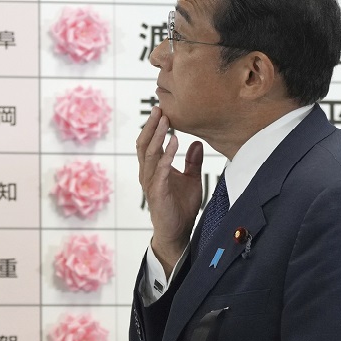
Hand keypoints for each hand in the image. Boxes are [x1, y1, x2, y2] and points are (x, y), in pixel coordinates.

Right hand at [136, 106, 203, 274]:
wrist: (177, 232)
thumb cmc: (180, 207)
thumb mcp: (191, 179)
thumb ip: (192, 162)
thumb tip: (196, 143)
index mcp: (153, 169)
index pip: (149, 143)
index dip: (154, 127)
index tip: (161, 109)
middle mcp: (148, 173)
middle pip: (144, 144)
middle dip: (151, 125)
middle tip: (159, 108)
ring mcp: (151, 182)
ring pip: (149, 154)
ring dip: (157, 136)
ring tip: (166, 120)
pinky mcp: (158, 192)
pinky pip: (160, 170)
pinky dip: (167, 155)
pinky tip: (175, 142)